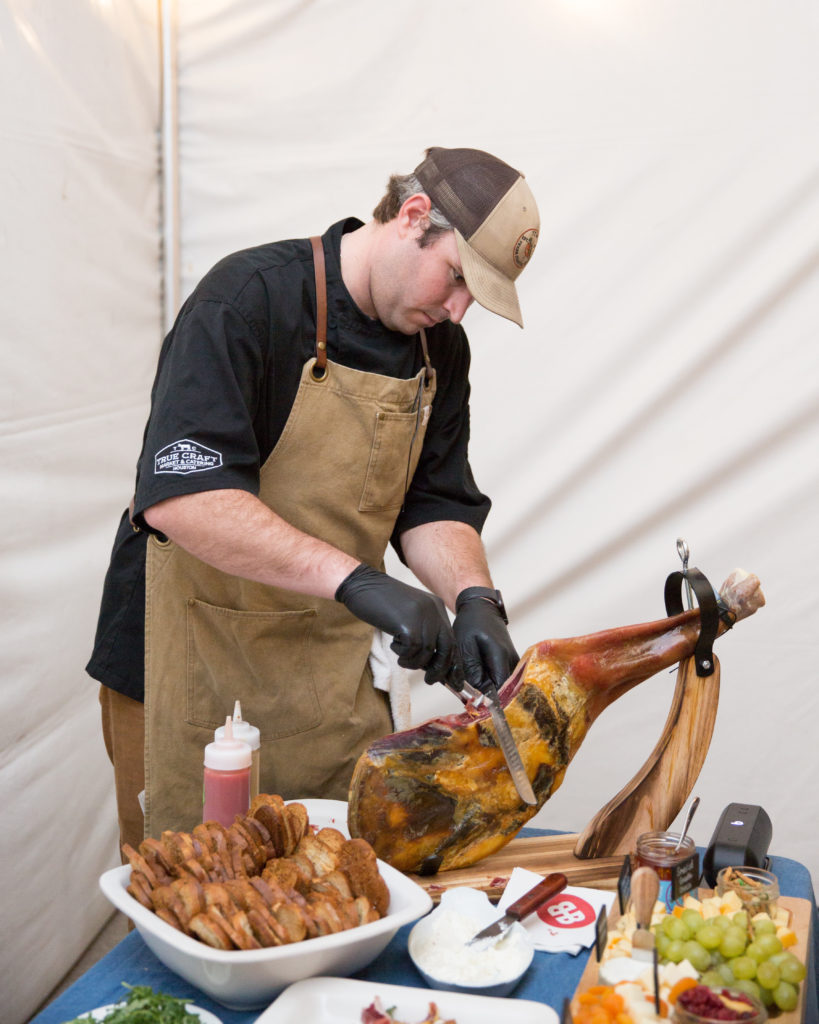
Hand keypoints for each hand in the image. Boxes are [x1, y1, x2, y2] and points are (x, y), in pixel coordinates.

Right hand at [336, 564, 460, 685]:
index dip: (453, 662)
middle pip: (447, 647)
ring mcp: (422, 615)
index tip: (451, 680)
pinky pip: (412, 650)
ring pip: (428, 652)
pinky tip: (394, 646)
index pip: (452, 640)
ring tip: (401, 658)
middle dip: (439, 669)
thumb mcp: (409, 615)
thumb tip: (433, 665)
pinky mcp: (408, 622)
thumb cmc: (381, 603)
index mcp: (436, 606)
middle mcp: (434, 609)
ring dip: (414, 662)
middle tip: (430, 681)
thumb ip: (423, 633)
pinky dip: (403, 655)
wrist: (362, 584)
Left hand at [453, 587, 518, 693]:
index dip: (490, 700)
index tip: (477, 706)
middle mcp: (512, 660)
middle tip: (472, 699)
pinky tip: (480, 681)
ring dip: (491, 691)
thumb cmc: (471, 623)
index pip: (502, 688)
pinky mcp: (512, 662)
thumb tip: (479, 692)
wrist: (481, 608)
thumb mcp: (465, 644)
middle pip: (505, 690)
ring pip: (506, 686)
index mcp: (501, 655)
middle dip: (489, 698)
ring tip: (473, 689)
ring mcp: (514, 661)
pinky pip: (505, 679)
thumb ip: (472, 669)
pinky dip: (493, 683)